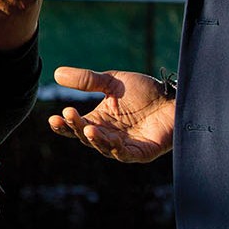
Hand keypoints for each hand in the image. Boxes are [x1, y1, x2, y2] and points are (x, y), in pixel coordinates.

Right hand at [46, 67, 175, 162]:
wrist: (174, 96)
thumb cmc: (145, 90)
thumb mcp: (112, 82)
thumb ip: (87, 80)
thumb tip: (56, 73)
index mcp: (100, 120)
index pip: (76, 126)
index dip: (64, 125)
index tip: (53, 117)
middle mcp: (109, 135)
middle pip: (86, 137)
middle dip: (76, 128)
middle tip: (68, 115)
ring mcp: (125, 146)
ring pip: (104, 148)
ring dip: (94, 139)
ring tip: (87, 128)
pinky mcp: (141, 153)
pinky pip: (125, 154)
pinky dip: (116, 149)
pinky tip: (111, 139)